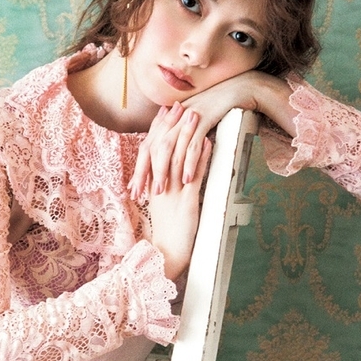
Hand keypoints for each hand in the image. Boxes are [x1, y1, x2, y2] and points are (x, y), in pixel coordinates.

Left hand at [129, 70, 295, 198]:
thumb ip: (179, 139)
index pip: (147, 147)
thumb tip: (168, 161)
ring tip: (160, 190)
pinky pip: (192, 144)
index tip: (134, 188)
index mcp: (168, 122)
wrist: (234, 90)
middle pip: (152, 148)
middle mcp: (173, 120)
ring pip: (169, 147)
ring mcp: (186, 120)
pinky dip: (189, 162)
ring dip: (163, 170)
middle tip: (139, 194)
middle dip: (144, 173)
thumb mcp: (191, 125)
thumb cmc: (213, 110)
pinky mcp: (202, 120)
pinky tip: (186, 179)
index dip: (139, 168)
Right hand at [145, 104, 212, 280]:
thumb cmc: (168, 235)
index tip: (165, 112)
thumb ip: (164, 189)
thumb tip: (169, 173)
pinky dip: (200, 157)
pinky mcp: (187, 202)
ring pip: (179, 157)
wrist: (167, 255)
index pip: (153, 150)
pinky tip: (208, 142)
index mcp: (153, 185)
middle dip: (172, 125)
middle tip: (180, 105)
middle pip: (164, 148)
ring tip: (196, 116)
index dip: (160, 130)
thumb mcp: (163, 208)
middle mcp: (161, 186)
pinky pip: (193, 175)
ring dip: (188, 135)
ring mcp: (173, 193)